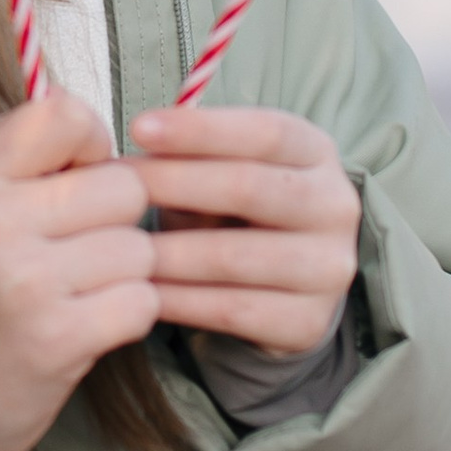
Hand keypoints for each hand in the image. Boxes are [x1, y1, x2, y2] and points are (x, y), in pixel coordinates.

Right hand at [0, 91, 158, 450]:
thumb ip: (26, 159)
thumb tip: (96, 128)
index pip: (65, 113)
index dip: (93, 145)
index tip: (80, 179)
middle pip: (124, 186)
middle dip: (118, 221)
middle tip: (79, 253)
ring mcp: (23, 280)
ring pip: (139, 247)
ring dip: (126, 275)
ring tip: (79, 292)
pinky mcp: (56, 336)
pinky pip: (140, 301)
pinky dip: (128, 315)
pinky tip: (89, 324)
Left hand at [129, 103, 359, 359]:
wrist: (288, 287)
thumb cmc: (238, 210)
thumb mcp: (224, 172)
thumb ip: (192, 159)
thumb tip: (127, 159)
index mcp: (316, 152)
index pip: (264, 131)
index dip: (200, 130)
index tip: (138, 128)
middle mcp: (335, 206)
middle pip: (250, 188)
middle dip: (174, 183)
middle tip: (116, 188)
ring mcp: (328, 268)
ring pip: (234, 256)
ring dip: (166, 251)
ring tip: (115, 246)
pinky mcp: (309, 322)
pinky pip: (231, 310)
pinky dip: (178, 300)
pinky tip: (139, 292)